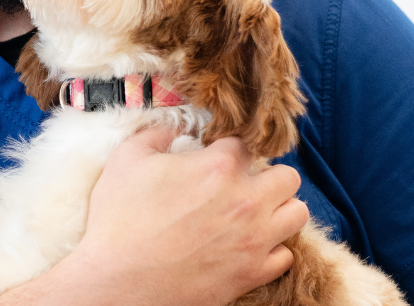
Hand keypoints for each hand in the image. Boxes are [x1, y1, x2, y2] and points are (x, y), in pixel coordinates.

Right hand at [64, 125, 308, 305]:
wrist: (116, 284)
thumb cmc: (119, 221)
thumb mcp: (127, 158)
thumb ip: (156, 134)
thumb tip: (172, 130)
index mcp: (219, 166)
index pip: (246, 144)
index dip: (229, 149)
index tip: (217, 158)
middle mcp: (246, 201)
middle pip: (287, 176)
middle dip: (266, 175)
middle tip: (242, 184)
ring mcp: (254, 240)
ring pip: (297, 213)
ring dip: (278, 209)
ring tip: (254, 212)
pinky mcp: (252, 274)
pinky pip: (285, 255)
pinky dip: (272, 248)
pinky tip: (248, 244)